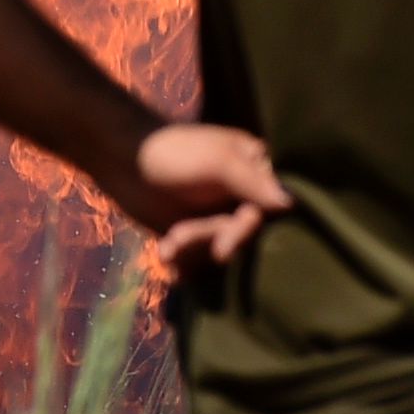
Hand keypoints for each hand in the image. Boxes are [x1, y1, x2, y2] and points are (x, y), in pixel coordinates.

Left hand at [122, 120, 291, 270]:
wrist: (121, 160)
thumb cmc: (172, 152)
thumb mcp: (216, 162)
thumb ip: (251, 182)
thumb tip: (292, 203)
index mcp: (257, 171)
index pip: (269, 211)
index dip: (244, 230)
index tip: (222, 246)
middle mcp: (245, 197)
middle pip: (244, 237)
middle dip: (208, 240)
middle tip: (178, 238)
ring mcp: (221, 218)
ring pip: (221, 251)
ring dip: (192, 250)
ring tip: (168, 244)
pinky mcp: (198, 236)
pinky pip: (202, 261)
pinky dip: (183, 261)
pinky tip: (166, 254)